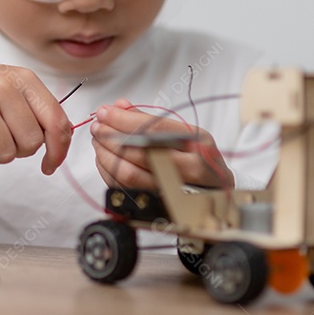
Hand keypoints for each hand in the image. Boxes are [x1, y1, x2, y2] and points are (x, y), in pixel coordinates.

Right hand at [0, 63, 72, 174]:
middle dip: (19, 149)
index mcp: (23, 78)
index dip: (59, 148)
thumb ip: (37, 110)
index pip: (56, 120)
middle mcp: (3, 87)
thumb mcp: (10, 88)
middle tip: (1, 136)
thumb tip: (61, 142)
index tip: (51, 163)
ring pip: (6, 154)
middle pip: (31, 143)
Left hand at [89, 98, 233, 189]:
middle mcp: (191, 168)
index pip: (155, 128)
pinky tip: (103, 159)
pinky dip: (108, 173)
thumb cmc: (196, 160)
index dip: (124, 120)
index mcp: (198, 143)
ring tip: (97, 142)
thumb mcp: (184, 134)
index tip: (104, 112)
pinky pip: (126, 190)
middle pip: (140, 152)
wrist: (216, 197)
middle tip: (97, 127)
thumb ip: (149, 120)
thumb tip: (118, 106)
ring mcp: (177, 192)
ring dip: (106, 155)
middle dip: (111, 137)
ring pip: (130, 174)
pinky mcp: (161, 208)